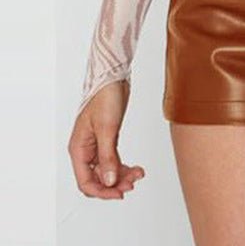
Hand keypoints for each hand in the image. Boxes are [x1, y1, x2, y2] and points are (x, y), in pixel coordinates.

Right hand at [68, 79, 144, 198]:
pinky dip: (123, 166)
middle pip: (97, 179)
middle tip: (133, 184)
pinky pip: (113, 160)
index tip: (119, 194)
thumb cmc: (104, 97)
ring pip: (107, 170)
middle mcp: (85, 150)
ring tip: (138, 174)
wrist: (113, 77)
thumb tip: (110, 181)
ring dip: (122, 176)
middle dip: (115, 184)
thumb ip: (108, 157)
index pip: (86, 182)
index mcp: (78, 149)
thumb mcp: (107, 129)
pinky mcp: (107, 139)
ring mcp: (96, 145)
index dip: (102, 192)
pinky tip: (135, 168)